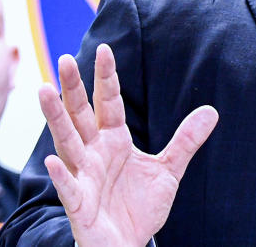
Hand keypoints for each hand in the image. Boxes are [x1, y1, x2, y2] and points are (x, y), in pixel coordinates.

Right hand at [39, 43, 217, 246]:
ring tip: (43, 91)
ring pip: (67, 143)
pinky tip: (50, 160)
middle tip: (63, 59)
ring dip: (55, 118)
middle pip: (81, 115)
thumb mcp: (169, 170)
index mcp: (113, 140)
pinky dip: (60, 175)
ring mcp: (84, 177)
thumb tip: (212, 111)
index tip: (105, 49)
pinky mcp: (79, 205)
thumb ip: (186, 140)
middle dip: (73, 88)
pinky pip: (68, 188)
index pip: (109, 102)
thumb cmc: (139, 207)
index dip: (107, 77)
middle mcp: (94, 153)